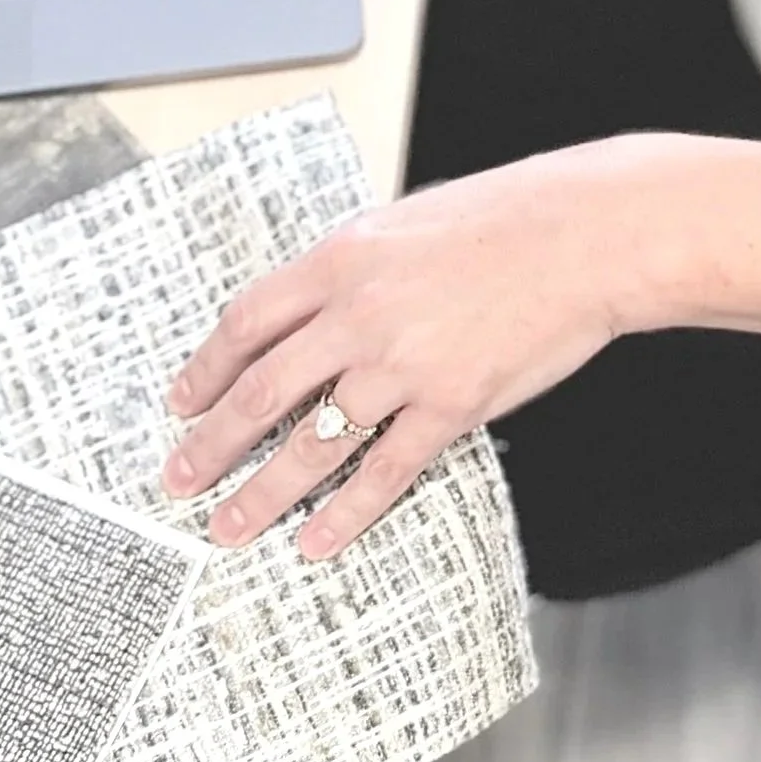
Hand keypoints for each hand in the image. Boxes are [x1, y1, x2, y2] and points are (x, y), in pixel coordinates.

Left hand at [159, 140, 672, 558]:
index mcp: (341, 258)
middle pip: (261, 392)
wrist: (583, 235)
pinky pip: (383, 472)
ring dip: (261, 494)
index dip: (205, 369)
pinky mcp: (450, 406)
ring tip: (229, 529)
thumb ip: (354, 270)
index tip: (179, 403)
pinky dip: (343, 514)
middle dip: (210, 445)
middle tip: (177, 482)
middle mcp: (358, 314)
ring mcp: (402, 364)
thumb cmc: (504, 219)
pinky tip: (315, 542)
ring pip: (310, 444)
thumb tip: (312, 314)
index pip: (247, 321)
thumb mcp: (405, 225)